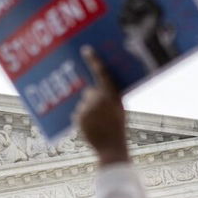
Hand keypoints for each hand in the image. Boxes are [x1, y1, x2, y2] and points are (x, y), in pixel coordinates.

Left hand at [74, 46, 128, 165]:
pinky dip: (82, 119)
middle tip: (101, 112)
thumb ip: (111, 96)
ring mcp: (86, 108)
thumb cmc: (118, 127)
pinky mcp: (78, 117)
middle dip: (93, 99)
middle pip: (89, 91)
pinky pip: (77, 113)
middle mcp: (98, 98)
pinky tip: (91, 127)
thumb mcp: (120, 109)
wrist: (111, 148)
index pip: (101, 73)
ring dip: (88, 110)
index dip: (94, 60)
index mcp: (111, 95)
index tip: (86, 50)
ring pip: (83, 104)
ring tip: (98, 123)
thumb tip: (97, 86)